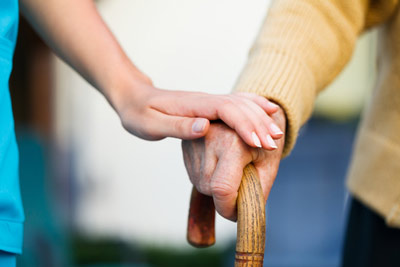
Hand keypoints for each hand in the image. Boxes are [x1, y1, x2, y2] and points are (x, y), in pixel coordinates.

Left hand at [110, 74, 283, 146]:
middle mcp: (205, 100)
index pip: (226, 110)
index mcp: (194, 105)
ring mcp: (208, 101)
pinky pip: (236, 103)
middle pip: (239, 107)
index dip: (244, 125)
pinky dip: (254, 106)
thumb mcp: (151, 124)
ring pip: (241, 104)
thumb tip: (205, 127)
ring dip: (259, 117)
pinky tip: (268, 110)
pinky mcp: (209, 106)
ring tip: (277, 133)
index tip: (258, 142)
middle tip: (274, 143)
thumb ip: (178, 127)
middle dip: (258, 124)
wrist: (133, 97)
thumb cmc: (138, 113)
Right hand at [182, 106, 285, 220]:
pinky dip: (208, 178)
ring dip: (216, 187)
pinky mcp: (186, 143)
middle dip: (225, 197)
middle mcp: (208, 137)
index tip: (237, 214)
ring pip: (200, 183)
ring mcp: (194, 139)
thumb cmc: (264, 141)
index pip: (222, 188)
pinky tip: (220, 164)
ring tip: (232, 170)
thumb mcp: (269, 166)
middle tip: (242, 185)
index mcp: (233, 141)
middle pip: (209, 188)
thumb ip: (257, 192)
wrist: (252, 113)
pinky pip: (195, 174)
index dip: (228, 208)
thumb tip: (241, 215)